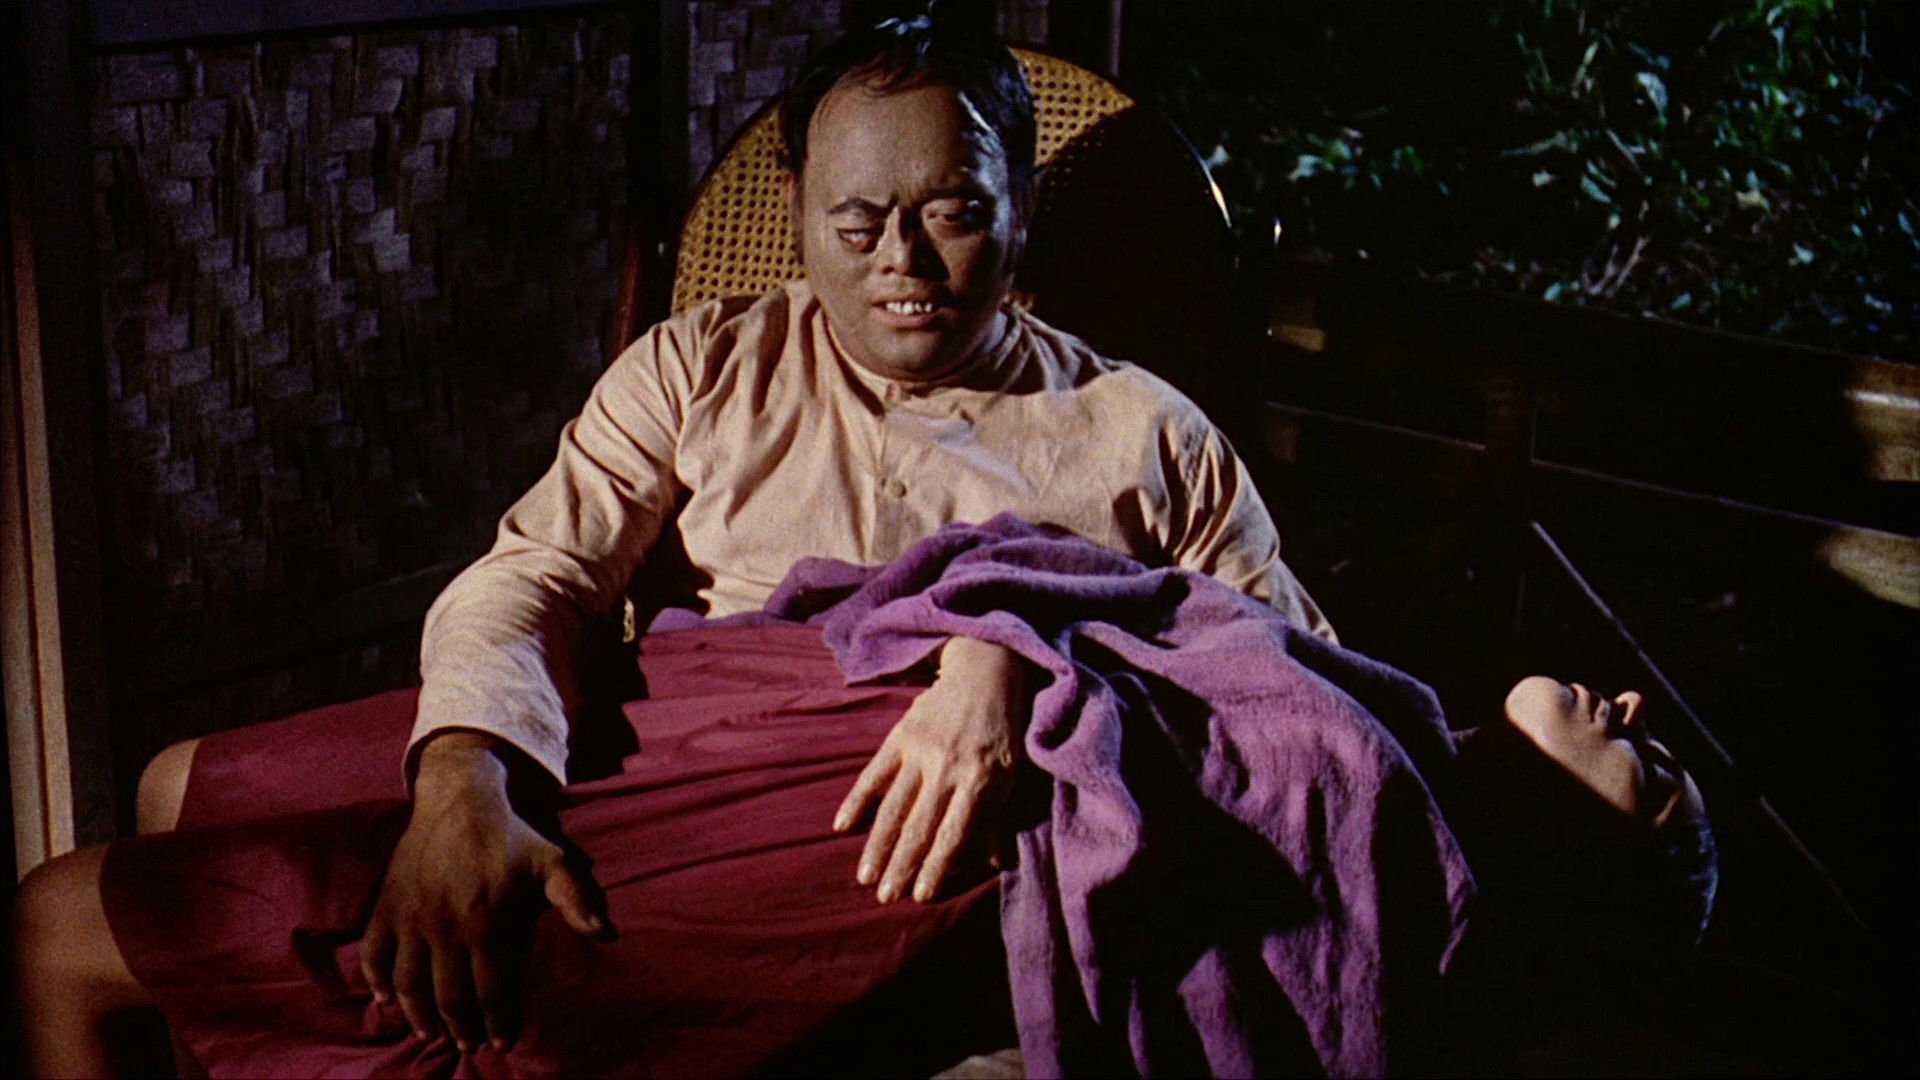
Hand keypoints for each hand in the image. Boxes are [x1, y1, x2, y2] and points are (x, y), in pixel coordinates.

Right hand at [359, 732, 606, 1052]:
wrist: (462, 798)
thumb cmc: (514, 837)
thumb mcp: (555, 862)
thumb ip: (579, 899)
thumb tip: (607, 934)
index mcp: (488, 925)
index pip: (494, 992)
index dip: (502, 1022)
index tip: (506, 1040)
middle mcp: (446, 928)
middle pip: (451, 998)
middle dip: (463, 1028)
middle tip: (472, 1043)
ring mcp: (411, 918)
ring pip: (409, 985)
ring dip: (420, 1016)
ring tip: (433, 1032)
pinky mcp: (386, 906)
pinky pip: (372, 954)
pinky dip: (375, 982)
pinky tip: (386, 1000)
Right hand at [833, 637, 1028, 903]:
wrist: (983, 672)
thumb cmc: (1002, 730)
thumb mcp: (1010, 772)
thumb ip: (996, 817)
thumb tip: (996, 864)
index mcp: (979, 779)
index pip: (954, 834)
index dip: (936, 867)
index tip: (921, 897)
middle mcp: (947, 767)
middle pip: (919, 826)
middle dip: (901, 866)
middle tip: (885, 898)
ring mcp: (920, 751)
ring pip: (893, 806)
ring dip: (877, 844)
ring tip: (865, 876)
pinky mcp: (900, 735)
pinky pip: (874, 773)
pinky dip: (857, 799)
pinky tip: (842, 826)